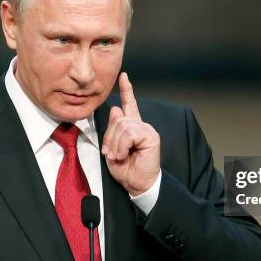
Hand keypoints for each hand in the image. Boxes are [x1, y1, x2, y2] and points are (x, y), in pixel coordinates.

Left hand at [101, 72, 160, 195]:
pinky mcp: (151, 136)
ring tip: (119, 157)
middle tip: (111, 153)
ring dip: (115, 144)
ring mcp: (147, 130)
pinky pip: (130, 133)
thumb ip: (112, 130)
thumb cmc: (125, 169)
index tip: (123, 76)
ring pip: (122, 126)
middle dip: (109, 137)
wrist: (137, 184)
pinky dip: (122, 146)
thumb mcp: (112, 149)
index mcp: (132, 126)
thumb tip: (115, 110)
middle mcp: (140, 125)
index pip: (129, 104)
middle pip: (118, 119)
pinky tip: (125, 155)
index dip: (126, 90)